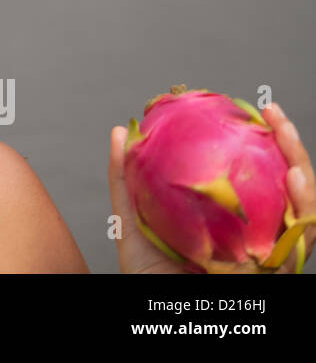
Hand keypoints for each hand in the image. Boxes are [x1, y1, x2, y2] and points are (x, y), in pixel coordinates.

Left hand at [108, 102, 315, 272]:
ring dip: (303, 171)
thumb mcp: (133, 221)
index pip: (256, 176)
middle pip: (285, 187)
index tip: (254, 109)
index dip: (263, 142)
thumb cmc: (147, 273)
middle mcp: (255, 235)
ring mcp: (268, 254)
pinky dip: (305, 209)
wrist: (152, 311)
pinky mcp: (275, 274)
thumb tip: (122, 131)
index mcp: (228, 220)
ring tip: (287, 141)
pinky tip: (294, 181)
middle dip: (289, 146)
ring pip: (303, 210)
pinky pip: (299, 242)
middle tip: (273, 113)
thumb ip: (127, 178)